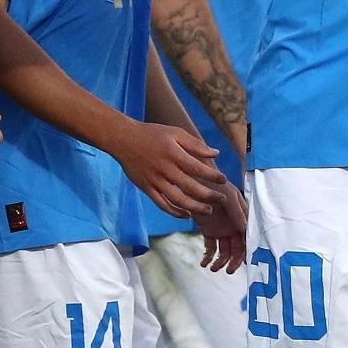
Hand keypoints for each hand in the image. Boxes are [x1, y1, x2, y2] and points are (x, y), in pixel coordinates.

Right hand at [109, 120, 227, 218]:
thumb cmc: (151, 134)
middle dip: (209, 196)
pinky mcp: (147, 188)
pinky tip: (186, 214)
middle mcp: (165, 169)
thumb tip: (216, 153)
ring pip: (178, 200)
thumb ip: (196, 144)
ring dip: (195, 208)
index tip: (223, 180)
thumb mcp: (175, 133)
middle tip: (222, 199)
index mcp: (173, 154)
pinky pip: (162, 204)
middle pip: (190, 187)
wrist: (123, 139)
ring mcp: (155, 180)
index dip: (212, 176)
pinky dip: (175, 212)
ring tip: (208, 210)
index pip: (197, 168)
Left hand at [196, 180, 246, 272]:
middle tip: (228, 271)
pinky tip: (204, 263)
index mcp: (244, 219)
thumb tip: (247, 229)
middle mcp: (234, 227)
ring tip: (213, 268)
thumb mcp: (230, 197)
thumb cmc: (218, 185)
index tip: (245, 264)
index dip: (248, 252)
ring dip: (220, 262)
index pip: (248, 239)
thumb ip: (238, 213)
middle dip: (233, 262)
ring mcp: (222, 230)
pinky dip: (207, 257)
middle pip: (237, 250)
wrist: (198, 179)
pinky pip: (210, 248)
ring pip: (224, 252)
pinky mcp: (208, 232)